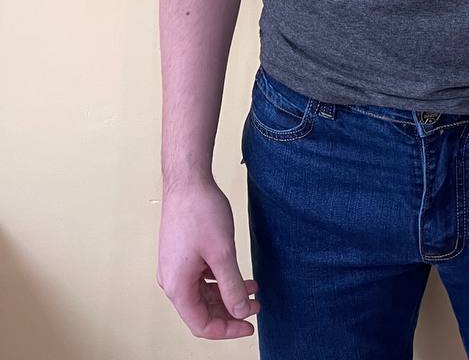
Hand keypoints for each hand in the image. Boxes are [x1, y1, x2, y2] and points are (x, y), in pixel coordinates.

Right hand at [157, 177, 260, 338]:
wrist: (188, 181)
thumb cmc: (200, 212)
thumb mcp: (222, 253)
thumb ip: (231, 286)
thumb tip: (239, 312)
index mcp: (177, 286)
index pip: (201, 324)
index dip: (227, 329)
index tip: (249, 325)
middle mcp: (172, 280)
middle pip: (202, 310)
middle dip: (230, 311)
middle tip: (255, 306)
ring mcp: (175, 267)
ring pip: (202, 294)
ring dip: (227, 294)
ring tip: (252, 289)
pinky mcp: (181, 255)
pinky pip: (200, 277)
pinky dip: (219, 279)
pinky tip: (237, 273)